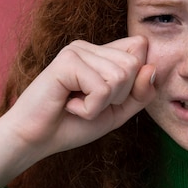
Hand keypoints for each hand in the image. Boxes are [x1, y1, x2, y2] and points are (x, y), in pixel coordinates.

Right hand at [0, 36, 155, 186]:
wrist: (34, 141)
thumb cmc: (73, 125)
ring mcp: (78, 50)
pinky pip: (102, 89)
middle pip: (134, 65)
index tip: (109, 98)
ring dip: (102, 104)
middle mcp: (91, 46)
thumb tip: (152, 67)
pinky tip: (68, 105)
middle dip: (117, 96)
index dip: (136, 79)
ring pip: (121, 77)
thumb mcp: (118, 112)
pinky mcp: (67, 61)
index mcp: (103, 53)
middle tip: (89, 102)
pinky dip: (89, 108)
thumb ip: (141, 92)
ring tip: (77, 104)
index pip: (141, 49)